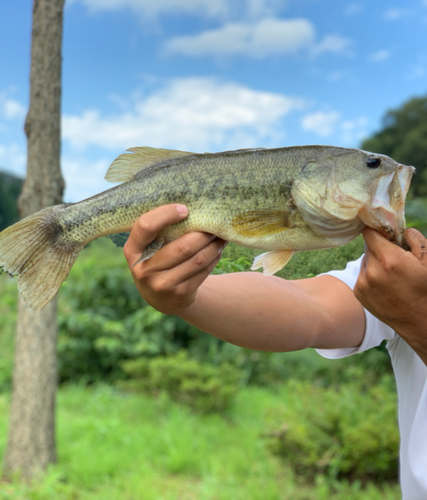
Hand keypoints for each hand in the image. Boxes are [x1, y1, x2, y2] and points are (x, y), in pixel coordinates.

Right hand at [123, 204, 225, 314]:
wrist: (161, 298)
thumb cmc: (156, 261)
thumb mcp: (147, 248)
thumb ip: (159, 230)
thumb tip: (192, 206)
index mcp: (132, 250)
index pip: (145, 226)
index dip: (166, 215)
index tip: (185, 209)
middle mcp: (144, 269)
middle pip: (182, 246)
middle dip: (202, 233)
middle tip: (213, 223)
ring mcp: (162, 284)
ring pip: (197, 259)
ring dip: (213, 245)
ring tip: (219, 235)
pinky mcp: (180, 294)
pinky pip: (203, 271)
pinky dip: (214, 257)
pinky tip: (218, 249)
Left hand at [354, 227, 426, 364]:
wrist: (420, 321)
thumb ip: (413, 238)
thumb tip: (399, 230)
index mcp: (390, 260)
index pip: (369, 233)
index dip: (378, 232)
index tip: (385, 234)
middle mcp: (372, 272)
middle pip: (368, 247)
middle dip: (380, 248)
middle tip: (395, 257)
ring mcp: (363, 284)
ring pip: (365, 261)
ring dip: (375, 262)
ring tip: (392, 274)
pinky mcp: (358, 293)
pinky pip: (362, 275)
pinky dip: (370, 275)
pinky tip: (386, 285)